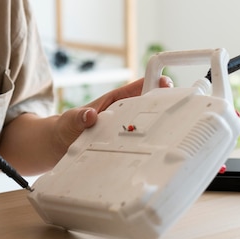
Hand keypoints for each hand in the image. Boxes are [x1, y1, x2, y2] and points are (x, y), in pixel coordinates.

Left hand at [52, 76, 172, 154]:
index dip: (154, 84)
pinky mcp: (125, 145)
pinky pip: (141, 145)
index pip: (139, 88)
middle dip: (166, 107)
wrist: (59, 146)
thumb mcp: (69, 121)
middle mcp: (124, 113)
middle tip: (180, 111)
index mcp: (115, 100)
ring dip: (160, 129)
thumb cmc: (66, 127)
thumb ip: (77, 117)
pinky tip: (157, 155)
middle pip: (151, 107)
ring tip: (174, 134)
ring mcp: (126, 130)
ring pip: (149, 127)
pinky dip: (149, 148)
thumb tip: (90, 115)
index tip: (167, 83)